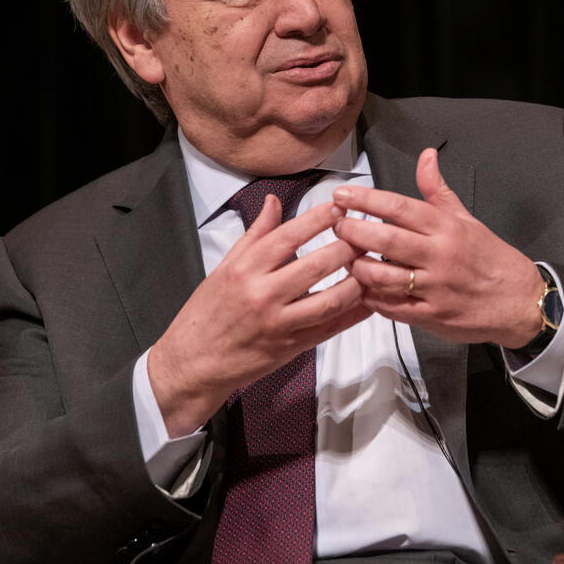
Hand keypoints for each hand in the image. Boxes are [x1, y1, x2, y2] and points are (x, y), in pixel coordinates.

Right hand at [148, 198, 369, 436]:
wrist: (194, 361)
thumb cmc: (208, 312)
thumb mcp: (226, 266)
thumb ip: (256, 234)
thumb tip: (274, 202)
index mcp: (245, 269)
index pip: (289, 236)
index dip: (319, 219)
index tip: (340, 208)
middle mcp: (263, 294)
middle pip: (316, 266)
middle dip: (347, 248)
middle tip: (365, 235)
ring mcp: (279, 323)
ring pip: (329, 300)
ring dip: (356, 282)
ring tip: (369, 266)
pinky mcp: (291, 347)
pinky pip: (329, 328)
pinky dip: (353, 314)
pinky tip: (368, 300)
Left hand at [331, 148, 545, 348]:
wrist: (520, 302)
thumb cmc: (490, 258)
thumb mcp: (467, 219)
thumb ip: (437, 190)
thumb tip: (426, 155)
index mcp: (446, 228)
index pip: (399, 207)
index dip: (366, 200)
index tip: (342, 196)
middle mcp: (439, 256)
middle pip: (385, 240)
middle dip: (353, 231)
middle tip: (336, 225)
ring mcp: (434, 288)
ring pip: (382, 277)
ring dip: (357, 267)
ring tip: (346, 259)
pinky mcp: (431, 317)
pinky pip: (390, 308)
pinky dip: (371, 297)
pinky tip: (363, 288)